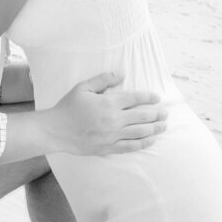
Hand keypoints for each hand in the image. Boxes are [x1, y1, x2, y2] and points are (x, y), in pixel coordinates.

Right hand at [48, 74, 166, 154]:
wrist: (56, 130)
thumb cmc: (68, 107)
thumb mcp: (83, 87)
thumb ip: (103, 79)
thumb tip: (122, 74)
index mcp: (109, 102)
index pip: (135, 98)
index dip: (149, 97)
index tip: (157, 97)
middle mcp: (114, 119)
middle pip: (143, 116)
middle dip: (157, 114)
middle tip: (165, 113)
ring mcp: (112, 135)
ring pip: (140, 132)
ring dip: (155, 128)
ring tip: (164, 126)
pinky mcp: (108, 147)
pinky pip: (130, 146)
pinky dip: (143, 143)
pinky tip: (151, 140)